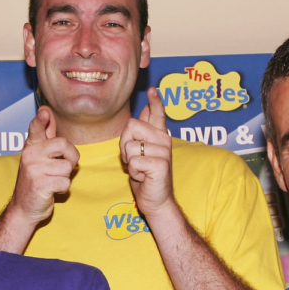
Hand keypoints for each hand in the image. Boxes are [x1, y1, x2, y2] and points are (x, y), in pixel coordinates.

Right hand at [8, 106, 79, 224]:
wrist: (23, 208)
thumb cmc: (36, 180)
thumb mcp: (38, 156)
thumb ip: (45, 135)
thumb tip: (47, 111)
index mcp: (31, 147)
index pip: (36, 128)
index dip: (41, 120)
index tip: (45, 112)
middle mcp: (30, 155)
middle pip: (64, 144)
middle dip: (71, 157)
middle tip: (62, 167)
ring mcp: (34, 169)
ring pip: (67, 167)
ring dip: (65, 177)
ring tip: (52, 181)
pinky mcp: (40, 184)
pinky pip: (65, 182)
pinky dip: (63, 188)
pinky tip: (52, 190)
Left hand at [119, 87, 174, 217]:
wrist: (156, 200)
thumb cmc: (146, 178)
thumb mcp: (141, 152)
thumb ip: (143, 132)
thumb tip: (146, 107)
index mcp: (159, 136)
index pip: (158, 113)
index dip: (156, 101)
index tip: (153, 89)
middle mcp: (164, 140)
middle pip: (131, 126)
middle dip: (125, 145)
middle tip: (135, 160)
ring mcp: (164, 151)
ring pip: (130, 146)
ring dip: (129, 162)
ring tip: (141, 170)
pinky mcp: (160, 164)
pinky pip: (134, 161)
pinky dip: (134, 172)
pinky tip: (144, 177)